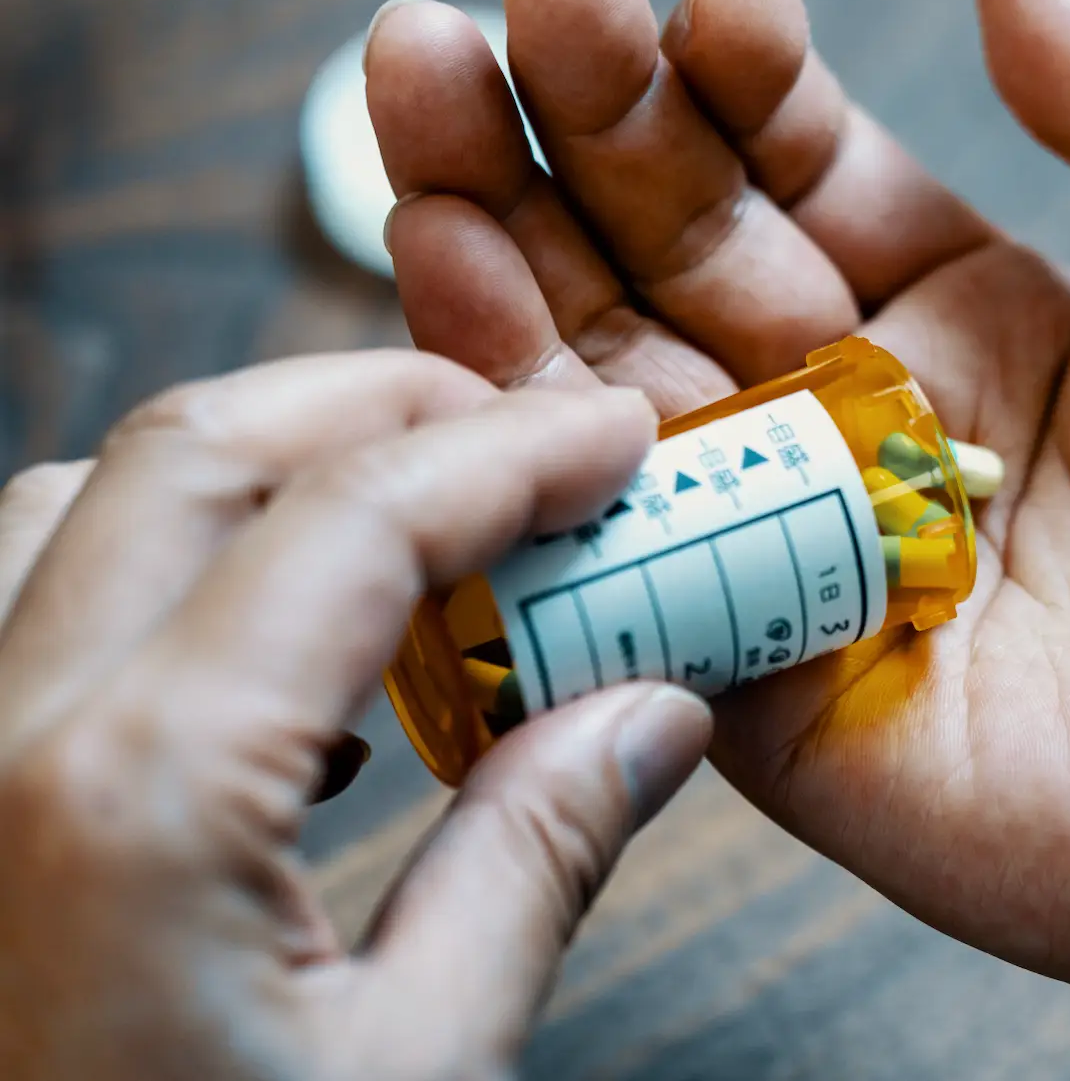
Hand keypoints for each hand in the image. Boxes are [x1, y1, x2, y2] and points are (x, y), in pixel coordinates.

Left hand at [0, 353, 711, 1079]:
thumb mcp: (416, 1076)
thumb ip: (538, 856)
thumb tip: (656, 710)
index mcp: (140, 794)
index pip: (359, 515)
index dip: (514, 450)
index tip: (618, 433)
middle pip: (195, 448)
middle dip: (379, 405)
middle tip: (524, 438)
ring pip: (75, 501)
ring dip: (255, 472)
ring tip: (408, 518)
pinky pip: (22, 608)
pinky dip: (163, 570)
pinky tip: (275, 664)